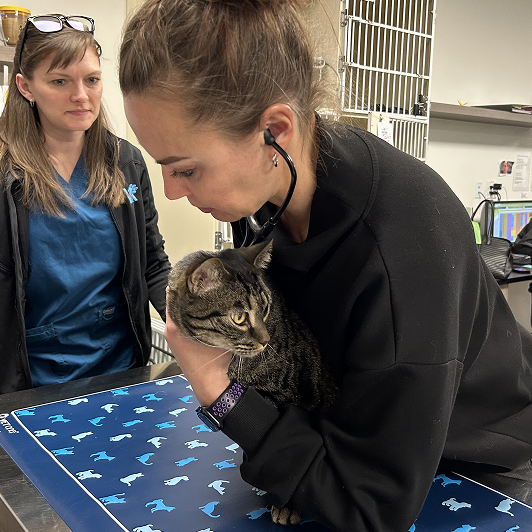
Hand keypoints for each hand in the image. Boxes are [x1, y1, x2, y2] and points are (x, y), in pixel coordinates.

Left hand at [164, 290, 230, 405]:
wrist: (212, 384)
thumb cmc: (214, 361)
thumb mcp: (220, 332)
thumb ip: (219, 312)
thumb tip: (223, 292)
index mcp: (176, 324)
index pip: (174, 292)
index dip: (185, 280)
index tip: (197, 271)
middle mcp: (172, 327)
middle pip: (177, 299)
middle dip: (190, 290)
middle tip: (205, 279)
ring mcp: (175, 334)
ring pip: (181, 309)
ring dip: (191, 301)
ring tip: (207, 291)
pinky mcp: (180, 340)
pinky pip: (184, 319)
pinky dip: (191, 312)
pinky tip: (206, 309)